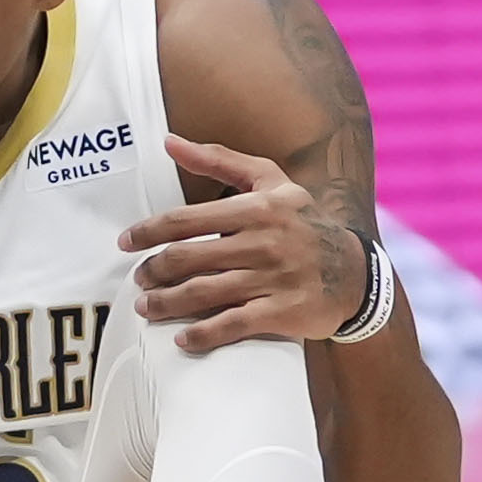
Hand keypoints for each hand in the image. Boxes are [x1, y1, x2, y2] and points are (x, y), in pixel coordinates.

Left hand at [117, 135, 366, 353]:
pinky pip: (233, 324)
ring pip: (203, 292)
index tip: (124, 243)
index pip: (185, 219)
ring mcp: (273, 278)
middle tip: (136, 280)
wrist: (357, 272)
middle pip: (187, 258)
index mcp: (256, 207)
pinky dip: (203, 334)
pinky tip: (182, 339)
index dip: (147, 232)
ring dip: (166, 303)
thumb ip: (218, 160)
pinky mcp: (283, 311)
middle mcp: (263, 241)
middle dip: (153, 271)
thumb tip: (169, 142)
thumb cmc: (303, 222)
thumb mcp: (270, 181)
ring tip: (145, 309)